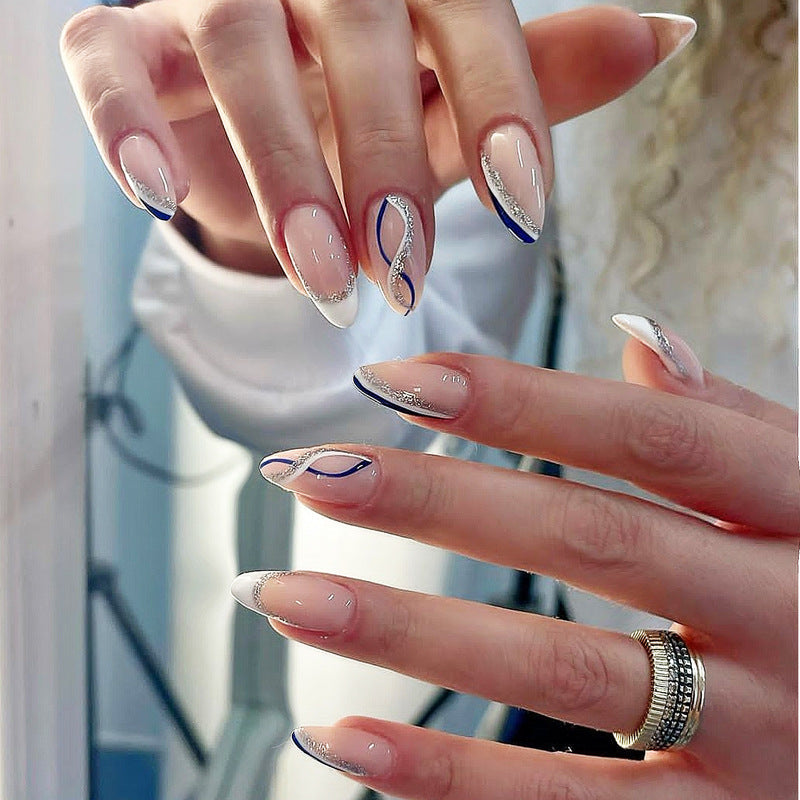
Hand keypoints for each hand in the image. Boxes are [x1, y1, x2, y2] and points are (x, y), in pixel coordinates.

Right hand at [60, 2, 690, 322]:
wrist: (266, 135)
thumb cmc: (371, 117)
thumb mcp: (457, 108)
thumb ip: (540, 76)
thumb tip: (661, 32)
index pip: (466, 10)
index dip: (501, 100)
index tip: (523, 207)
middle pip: (352, 28)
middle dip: (382, 157)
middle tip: (402, 269)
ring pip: (236, 47)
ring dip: (282, 168)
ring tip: (323, 277)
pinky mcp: (126, 41)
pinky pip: (105, 63)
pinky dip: (127, 124)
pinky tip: (160, 193)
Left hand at [235, 314, 797, 798]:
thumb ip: (735, 422)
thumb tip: (643, 336)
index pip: (646, 435)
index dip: (517, 400)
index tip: (396, 377)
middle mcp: (782, 613)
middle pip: (584, 538)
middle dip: (433, 502)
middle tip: (308, 473)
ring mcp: (758, 732)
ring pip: (558, 671)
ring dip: (408, 634)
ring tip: (285, 597)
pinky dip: (447, 776)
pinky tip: (342, 737)